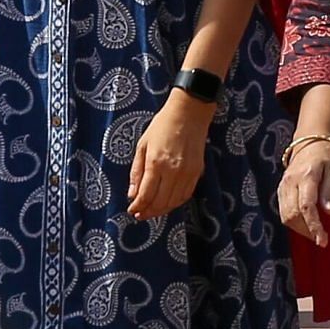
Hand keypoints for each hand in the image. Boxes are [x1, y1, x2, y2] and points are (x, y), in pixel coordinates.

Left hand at [127, 95, 211, 220]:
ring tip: (152, 211)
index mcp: (156, 163)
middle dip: (149, 212)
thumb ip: (136, 172)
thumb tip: (132, 194)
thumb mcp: (142, 146)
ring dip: (162, 210)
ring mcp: (187, 173)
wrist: (189, 113)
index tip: (132, 211)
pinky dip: (176, 202)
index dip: (138, 206)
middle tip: (140, 215)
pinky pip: (186, 194)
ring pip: (174, 201)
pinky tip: (167, 202)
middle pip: (160, 202)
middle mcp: (173, 171)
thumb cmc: (162, 126)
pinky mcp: (197, 172)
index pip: (146, 195)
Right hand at [279, 138, 329, 243]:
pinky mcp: (280, 190)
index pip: (306, 207)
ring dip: (299, 229)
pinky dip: (294, 221)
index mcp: (306, 176)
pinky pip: (283, 211)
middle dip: (306, 231)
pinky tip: (306, 224)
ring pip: (285, 216)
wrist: (309, 142)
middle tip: (321, 239)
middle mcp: (290, 182)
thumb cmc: (326, 157)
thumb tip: (329, 213)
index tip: (323, 241)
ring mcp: (283, 186)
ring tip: (315, 234)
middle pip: (292, 215)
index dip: (314, 226)